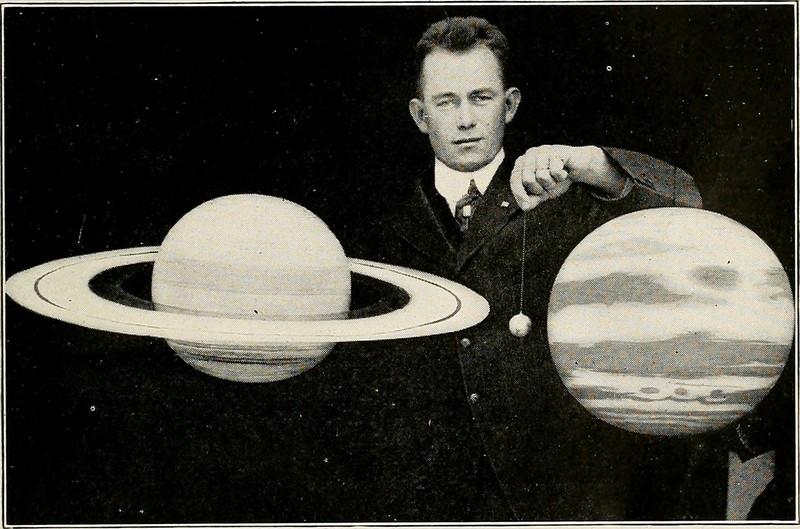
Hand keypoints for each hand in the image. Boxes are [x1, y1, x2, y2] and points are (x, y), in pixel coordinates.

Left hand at [510, 145, 625, 210]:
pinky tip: (564, 171)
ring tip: (556, 178)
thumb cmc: (555, 179)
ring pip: (541, 176)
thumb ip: (532, 200)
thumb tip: (525, 207)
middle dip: (540, 189)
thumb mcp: (543, 193)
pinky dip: (561, 176)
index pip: (515, 180)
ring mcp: (541, 151)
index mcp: (521, 164)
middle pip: (528, 179)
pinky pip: (555, 171)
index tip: (527, 205)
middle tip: (549, 185)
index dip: (519, 194)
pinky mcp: (555, 150)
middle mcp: (529, 155)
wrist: (576, 167)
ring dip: (552, 182)